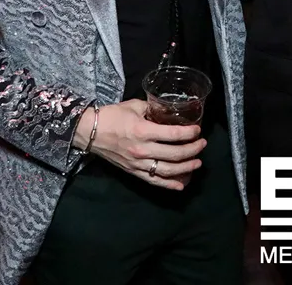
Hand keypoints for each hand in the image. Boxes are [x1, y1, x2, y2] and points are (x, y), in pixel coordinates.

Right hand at [74, 100, 205, 190]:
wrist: (89, 132)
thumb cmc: (112, 116)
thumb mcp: (135, 106)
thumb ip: (153, 109)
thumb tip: (168, 111)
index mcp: (143, 131)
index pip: (172, 134)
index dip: (189, 133)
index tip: (198, 130)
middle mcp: (142, 150)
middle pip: (174, 154)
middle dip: (192, 150)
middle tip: (202, 144)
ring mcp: (137, 164)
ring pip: (167, 171)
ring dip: (186, 168)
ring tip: (198, 163)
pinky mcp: (133, 172)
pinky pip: (154, 181)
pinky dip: (169, 184)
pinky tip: (182, 184)